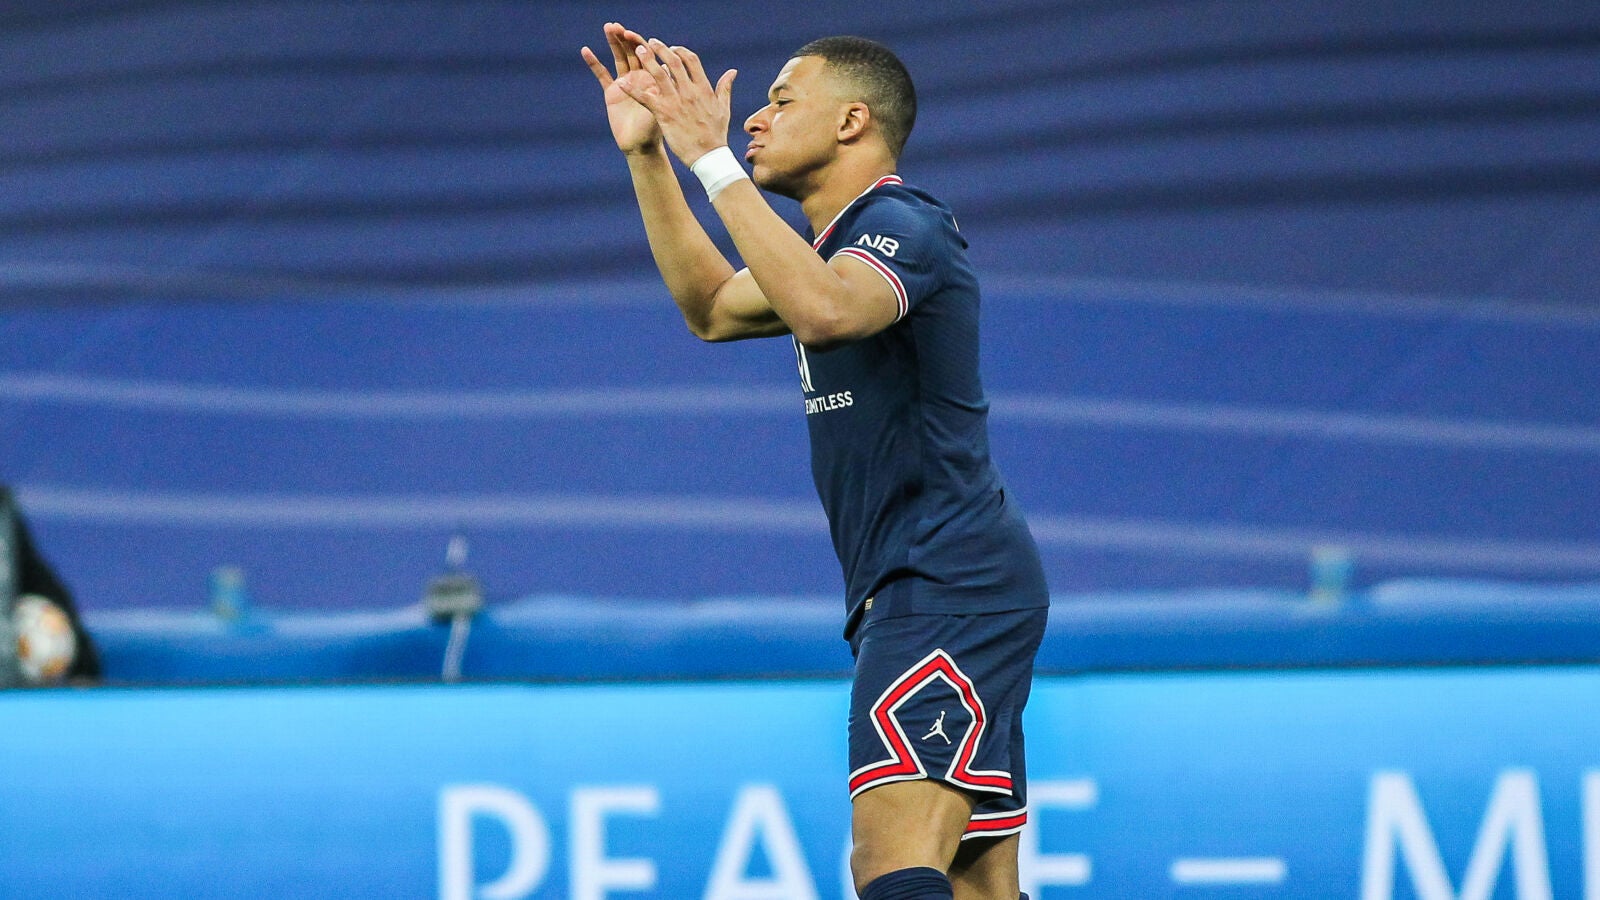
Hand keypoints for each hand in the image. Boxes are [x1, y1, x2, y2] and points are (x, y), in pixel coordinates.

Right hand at [581, 22, 660, 153]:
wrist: (640, 146)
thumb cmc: (654, 129)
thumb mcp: (658, 107)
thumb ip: (659, 88)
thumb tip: (665, 68)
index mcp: (652, 78)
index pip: (646, 55)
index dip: (638, 43)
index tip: (629, 34)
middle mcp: (640, 77)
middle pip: (632, 52)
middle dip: (625, 38)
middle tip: (615, 26)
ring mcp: (625, 83)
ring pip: (619, 58)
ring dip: (613, 43)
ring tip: (608, 27)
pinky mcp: (612, 92)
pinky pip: (602, 75)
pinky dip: (594, 63)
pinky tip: (585, 50)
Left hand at [616, 38, 737, 167]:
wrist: (708, 156)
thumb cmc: (716, 135)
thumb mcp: (723, 109)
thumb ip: (724, 88)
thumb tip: (732, 72)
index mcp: (703, 88)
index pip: (691, 61)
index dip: (680, 51)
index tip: (672, 48)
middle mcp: (689, 91)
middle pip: (673, 62)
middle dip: (661, 49)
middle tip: (650, 42)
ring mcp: (676, 102)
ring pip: (658, 74)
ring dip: (647, 59)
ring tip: (637, 49)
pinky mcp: (664, 114)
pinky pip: (645, 97)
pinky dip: (632, 89)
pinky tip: (621, 83)